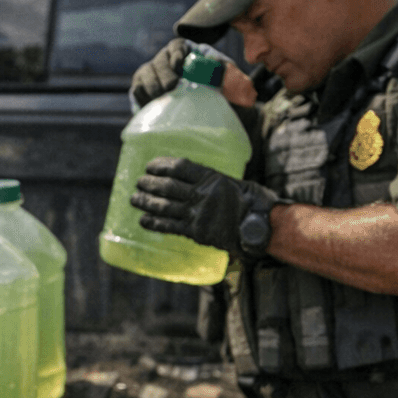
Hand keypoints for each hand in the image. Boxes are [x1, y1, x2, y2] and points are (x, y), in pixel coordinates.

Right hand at [131, 40, 258, 108]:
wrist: (211, 121)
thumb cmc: (223, 101)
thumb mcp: (232, 87)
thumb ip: (229, 75)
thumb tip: (217, 62)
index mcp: (189, 56)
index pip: (177, 46)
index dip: (175, 52)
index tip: (178, 64)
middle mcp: (168, 63)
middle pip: (159, 61)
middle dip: (163, 73)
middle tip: (170, 87)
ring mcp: (154, 77)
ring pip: (144, 74)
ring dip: (151, 85)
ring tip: (160, 97)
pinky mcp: (143, 92)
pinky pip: (137, 89)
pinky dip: (142, 96)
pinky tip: (151, 104)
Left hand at [131, 157, 285, 259]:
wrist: (263, 227)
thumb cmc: (255, 203)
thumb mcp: (237, 183)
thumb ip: (215, 181)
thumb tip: (196, 178)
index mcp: (213, 178)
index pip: (180, 167)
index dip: (161, 165)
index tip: (149, 165)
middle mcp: (202, 194)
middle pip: (167, 186)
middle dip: (149, 184)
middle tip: (138, 183)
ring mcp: (198, 214)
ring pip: (164, 206)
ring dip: (146, 202)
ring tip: (134, 199)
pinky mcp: (196, 232)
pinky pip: (170, 226)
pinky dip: (154, 223)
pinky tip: (143, 220)